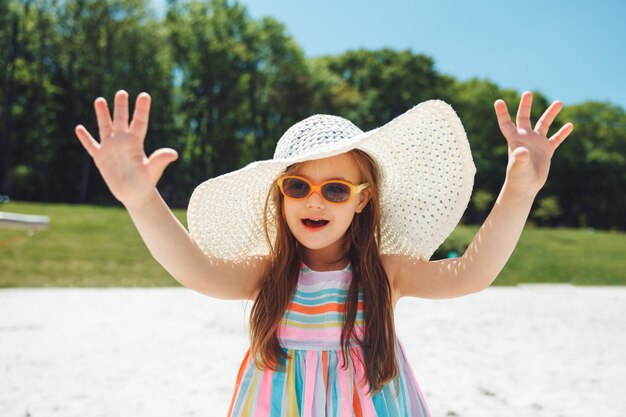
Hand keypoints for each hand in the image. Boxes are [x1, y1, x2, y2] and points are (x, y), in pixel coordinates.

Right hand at [74, 90, 177, 207]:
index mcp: (136, 143)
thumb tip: (174, 154)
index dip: (141, 109)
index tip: (144, 95)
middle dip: (121, 106)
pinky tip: (79, 128)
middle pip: (121, 120)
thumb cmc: (146, 183)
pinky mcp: (101, 158)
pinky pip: (91, 146)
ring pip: (105, 128)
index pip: (139, 122)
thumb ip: (160, 160)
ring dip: (102, 115)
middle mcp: (123, 142)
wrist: (135, 195)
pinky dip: (85, 138)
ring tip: (100, 100)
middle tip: (121, 92)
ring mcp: (111, 149)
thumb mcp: (153, 171)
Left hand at [494, 91, 573, 195]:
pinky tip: (570, 125)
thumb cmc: (518, 178)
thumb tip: (522, 152)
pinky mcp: (546, 150)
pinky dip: (563, 132)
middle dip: (525, 105)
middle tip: (528, 92)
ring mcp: (536, 143)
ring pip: (544, 124)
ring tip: (559, 102)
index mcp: (515, 139)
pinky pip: (556, 139)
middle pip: (524, 117)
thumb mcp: (519, 167)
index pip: (506, 123)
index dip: (502, 113)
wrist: (525, 187)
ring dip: (550, 114)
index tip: (498, 101)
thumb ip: (520, 159)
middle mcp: (525, 138)